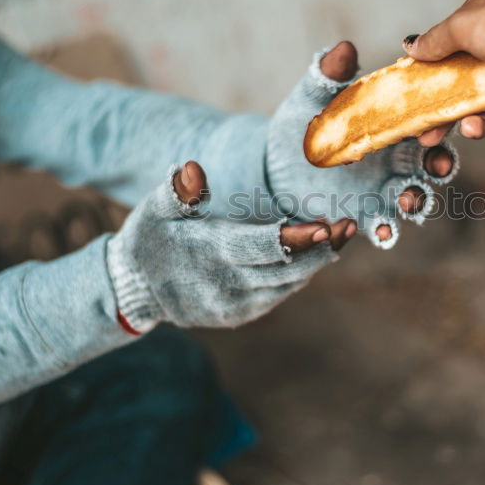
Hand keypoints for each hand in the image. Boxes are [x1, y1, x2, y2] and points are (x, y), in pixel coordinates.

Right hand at [106, 161, 349, 330]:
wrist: (135, 290)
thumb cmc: (149, 239)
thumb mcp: (153, 211)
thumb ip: (176, 191)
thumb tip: (193, 169)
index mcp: (211, 255)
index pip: (263, 247)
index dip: (296, 237)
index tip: (325, 224)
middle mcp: (229, 286)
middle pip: (287, 269)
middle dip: (321, 248)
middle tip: (349, 225)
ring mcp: (237, 306)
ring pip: (288, 284)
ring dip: (317, 260)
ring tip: (341, 233)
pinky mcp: (241, 315)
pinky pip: (279, 294)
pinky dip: (300, 274)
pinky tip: (318, 252)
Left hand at [266, 42, 458, 247]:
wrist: (275, 163)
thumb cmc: (304, 124)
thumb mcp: (313, 98)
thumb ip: (329, 76)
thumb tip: (343, 49)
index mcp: (396, 126)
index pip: (430, 122)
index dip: (442, 125)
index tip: (436, 127)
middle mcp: (400, 160)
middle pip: (435, 163)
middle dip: (441, 165)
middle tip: (437, 167)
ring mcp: (386, 191)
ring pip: (416, 199)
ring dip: (418, 202)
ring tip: (407, 204)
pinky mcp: (367, 216)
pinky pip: (385, 228)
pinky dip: (388, 231)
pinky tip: (381, 231)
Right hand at [402, 0, 484, 145]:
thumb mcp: (462, 27)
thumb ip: (435, 42)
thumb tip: (410, 46)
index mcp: (480, 22)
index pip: (448, 55)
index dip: (431, 81)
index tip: (416, 104)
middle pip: (466, 87)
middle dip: (448, 115)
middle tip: (429, 137)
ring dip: (479, 121)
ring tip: (473, 128)